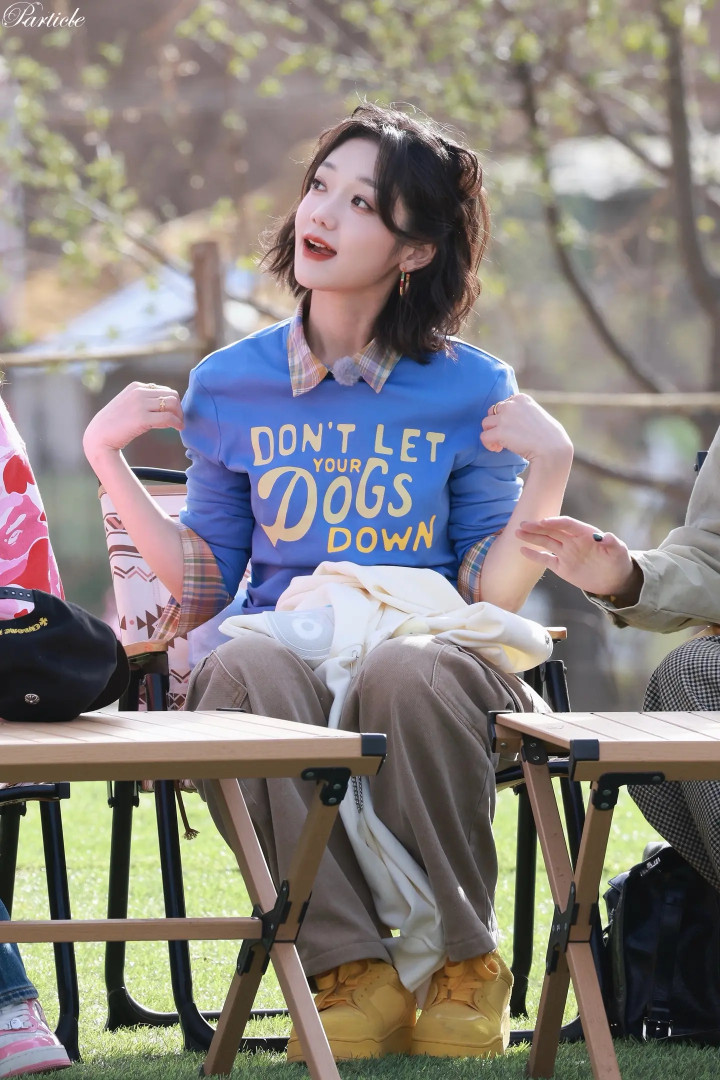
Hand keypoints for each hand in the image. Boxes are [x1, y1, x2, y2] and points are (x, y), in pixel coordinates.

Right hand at [83, 382, 182, 463]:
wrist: (99, 437)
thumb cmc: (114, 424)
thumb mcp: (128, 405)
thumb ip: (143, 401)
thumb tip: (165, 404)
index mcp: (136, 387)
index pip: (164, 390)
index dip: (172, 403)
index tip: (174, 414)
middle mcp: (138, 392)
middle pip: (172, 395)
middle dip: (179, 408)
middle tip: (179, 420)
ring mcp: (140, 404)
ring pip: (172, 404)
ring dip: (179, 415)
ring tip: (179, 425)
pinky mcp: (142, 418)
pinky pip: (168, 417)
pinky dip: (177, 423)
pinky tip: (178, 428)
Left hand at [481, 393, 572, 463]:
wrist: (552, 448)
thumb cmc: (548, 436)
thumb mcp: (535, 415)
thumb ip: (521, 412)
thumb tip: (506, 421)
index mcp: (521, 398)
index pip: (503, 405)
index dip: (504, 418)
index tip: (512, 429)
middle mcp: (511, 404)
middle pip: (491, 412)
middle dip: (496, 424)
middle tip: (504, 438)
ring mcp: (505, 417)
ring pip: (485, 424)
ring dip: (491, 434)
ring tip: (500, 445)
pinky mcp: (500, 431)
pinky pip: (483, 436)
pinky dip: (488, 444)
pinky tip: (498, 449)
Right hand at [515, 516, 640, 599]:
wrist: (614, 579)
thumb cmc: (618, 561)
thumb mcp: (619, 551)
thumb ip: (613, 543)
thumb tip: (607, 536)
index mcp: (584, 533)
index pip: (567, 524)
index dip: (555, 522)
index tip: (544, 522)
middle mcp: (572, 541)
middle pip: (552, 531)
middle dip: (537, 527)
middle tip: (523, 524)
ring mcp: (565, 553)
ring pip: (546, 542)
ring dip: (532, 537)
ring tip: (518, 532)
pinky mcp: (561, 566)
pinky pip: (545, 559)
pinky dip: (534, 555)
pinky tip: (522, 550)